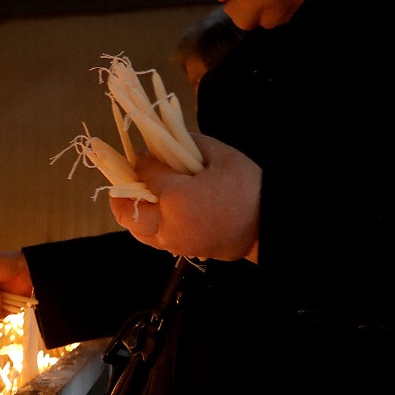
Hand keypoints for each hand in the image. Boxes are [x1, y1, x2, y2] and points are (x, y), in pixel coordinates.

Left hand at [110, 134, 260, 260]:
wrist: (271, 226)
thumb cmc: (248, 186)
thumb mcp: (219, 154)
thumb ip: (184, 143)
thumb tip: (160, 145)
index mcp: (176, 198)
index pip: (144, 173)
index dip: (142, 160)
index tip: (148, 154)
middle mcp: (168, 224)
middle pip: (126, 210)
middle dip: (123, 189)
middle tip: (129, 175)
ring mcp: (174, 242)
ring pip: (135, 229)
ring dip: (132, 209)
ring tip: (142, 193)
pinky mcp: (183, 250)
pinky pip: (153, 238)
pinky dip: (147, 223)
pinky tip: (159, 209)